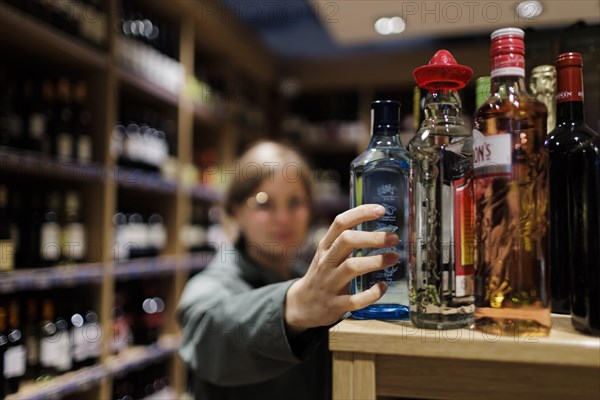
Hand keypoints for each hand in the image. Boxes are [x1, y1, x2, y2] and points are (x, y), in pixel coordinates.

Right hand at [285, 204, 398, 334]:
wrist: (303, 305)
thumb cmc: (322, 275)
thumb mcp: (327, 254)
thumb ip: (345, 242)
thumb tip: (378, 227)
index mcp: (325, 247)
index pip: (340, 223)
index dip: (360, 213)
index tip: (381, 210)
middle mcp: (326, 262)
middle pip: (346, 241)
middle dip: (372, 237)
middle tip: (393, 238)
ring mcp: (329, 283)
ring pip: (351, 267)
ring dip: (375, 261)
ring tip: (394, 258)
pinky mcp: (335, 305)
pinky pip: (355, 299)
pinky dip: (371, 293)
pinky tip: (382, 286)